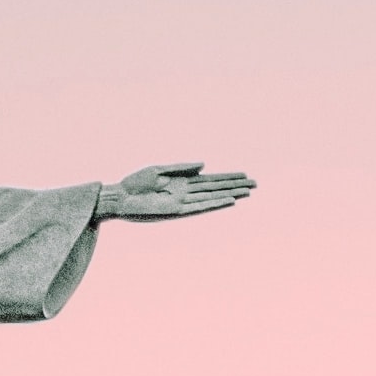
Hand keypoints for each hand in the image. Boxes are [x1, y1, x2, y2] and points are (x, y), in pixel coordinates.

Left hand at [96, 162, 254, 221]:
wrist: (120, 197)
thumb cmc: (136, 183)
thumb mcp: (159, 169)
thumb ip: (182, 167)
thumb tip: (204, 164)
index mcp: (182, 181)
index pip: (210, 179)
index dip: (227, 177)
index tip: (244, 174)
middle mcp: (186, 192)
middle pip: (216, 188)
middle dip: (235, 185)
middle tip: (255, 183)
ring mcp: (183, 202)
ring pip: (212, 197)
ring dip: (230, 194)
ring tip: (247, 192)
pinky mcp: (177, 210)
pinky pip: (200, 207)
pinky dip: (215, 203)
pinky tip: (228, 200)